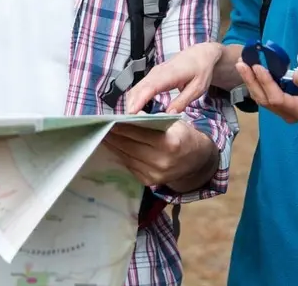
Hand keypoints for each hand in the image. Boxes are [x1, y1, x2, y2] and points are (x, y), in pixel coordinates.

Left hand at [103, 120, 217, 190]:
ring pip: (126, 156)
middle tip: (101, 126)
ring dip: (113, 145)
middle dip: (113, 135)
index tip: (108, 119)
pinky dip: (121, 154)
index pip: (138, 132)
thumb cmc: (184, 136)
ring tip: (104, 134)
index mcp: (169, 143)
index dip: (121, 126)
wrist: (196, 161)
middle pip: (129, 145)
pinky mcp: (148, 182)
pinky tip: (114, 146)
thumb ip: (153, 120)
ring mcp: (154, 174)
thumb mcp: (174, 123)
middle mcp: (161, 161)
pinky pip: (129, 165)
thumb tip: (130, 115)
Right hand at [124, 42, 224, 113]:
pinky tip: (137, 112)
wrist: (200, 55)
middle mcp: (156, 73)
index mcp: (169, 74)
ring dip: (131, 104)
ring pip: (135, 89)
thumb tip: (169, 115)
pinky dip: (135, 100)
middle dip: (131, 107)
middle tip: (130, 125)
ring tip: (131, 122)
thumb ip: (183, 101)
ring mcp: (152, 74)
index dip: (139, 101)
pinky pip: (139, 89)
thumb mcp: (197, 88)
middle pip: (137, 90)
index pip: (149, 88)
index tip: (131, 114)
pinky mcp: (152, 77)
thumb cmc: (201, 70)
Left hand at [239, 60, 297, 122]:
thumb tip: (295, 77)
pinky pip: (263, 95)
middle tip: (241, 63)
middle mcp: (290, 114)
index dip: (266, 83)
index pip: (278, 99)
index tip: (258, 67)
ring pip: (261, 98)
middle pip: (265, 100)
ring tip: (241, 63)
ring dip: (250, 81)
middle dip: (252, 81)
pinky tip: (248, 69)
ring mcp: (283, 111)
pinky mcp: (279, 104)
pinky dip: (255, 82)